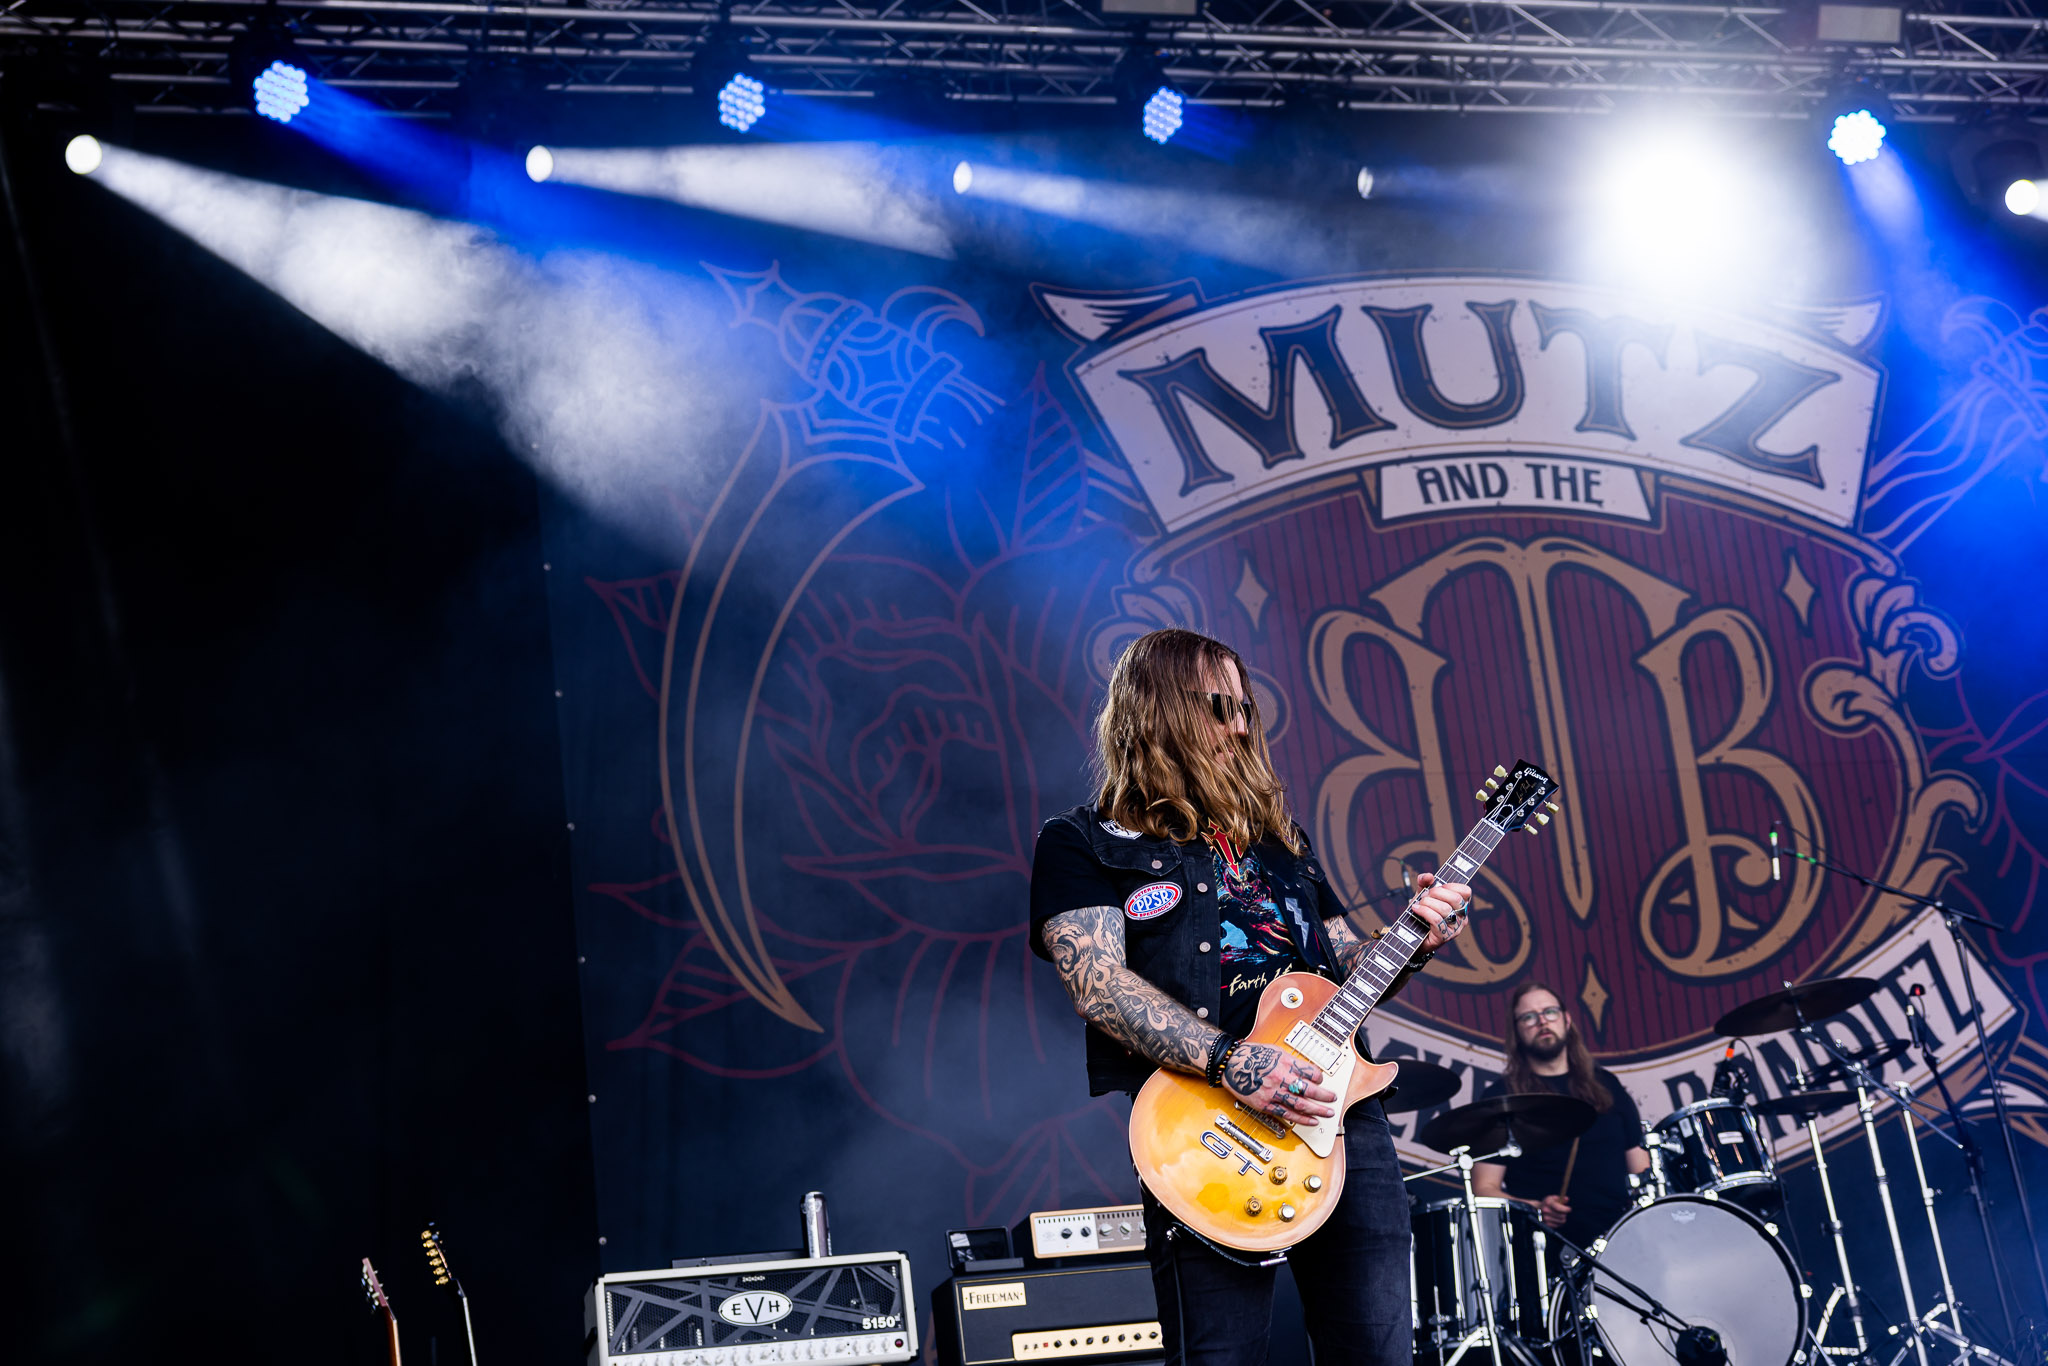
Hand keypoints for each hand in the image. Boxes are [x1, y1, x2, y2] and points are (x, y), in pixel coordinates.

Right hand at [1222, 1042, 1337, 1124]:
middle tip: (1333, 1099)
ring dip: (1317, 1110)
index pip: (1310, 1072)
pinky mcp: (1265, 1104)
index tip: (1323, 1080)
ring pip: (1301, 1104)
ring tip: (1327, 1113)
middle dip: (1324, 1096)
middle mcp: (1281, 1077)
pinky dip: (1301, 1119)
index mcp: (1285, 1062)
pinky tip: (1311, 1121)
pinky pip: (1287, 1114)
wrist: (1231, 1064)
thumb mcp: (1275, 1051)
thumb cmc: (1251, 1056)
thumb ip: (1291, 1062)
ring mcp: (1273, 1092)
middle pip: (1309, 1090)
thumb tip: (1306, 1071)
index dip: (1320, 1078)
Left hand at [1412, 872, 1473, 952]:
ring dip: (1428, 903)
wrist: (1411, 935)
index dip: (1451, 885)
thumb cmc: (1420, 915)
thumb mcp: (1422, 895)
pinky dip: (1424, 911)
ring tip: (1418, 904)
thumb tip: (1429, 876)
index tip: (1438, 886)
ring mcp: (1454, 929)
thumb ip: (1424, 883)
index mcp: (1460, 906)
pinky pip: (1437, 920)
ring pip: (1445, 909)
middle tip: (1424, 896)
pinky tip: (1416, 909)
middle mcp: (1461, 918)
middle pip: (1455, 899)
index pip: (1466, 891)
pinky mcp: (1444, 937)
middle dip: (1436, 893)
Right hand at [1537, 1194, 1569, 1228]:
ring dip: (1563, 1218)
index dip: (1566, 1209)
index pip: (1559, 1208)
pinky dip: (1559, 1222)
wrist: (1537, 1210)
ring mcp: (1546, 1218)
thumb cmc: (1547, 1203)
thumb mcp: (1553, 1198)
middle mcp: (1546, 1211)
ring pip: (1562, 1221)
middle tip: (1564, 1211)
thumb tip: (1567, 1198)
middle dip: (1565, 1213)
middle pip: (1562, 1215)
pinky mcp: (1547, 1225)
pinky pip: (1559, 1225)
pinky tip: (1556, 1219)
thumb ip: (1561, 1198)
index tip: (1569, 1208)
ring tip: (1560, 1215)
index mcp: (1547, 1203)